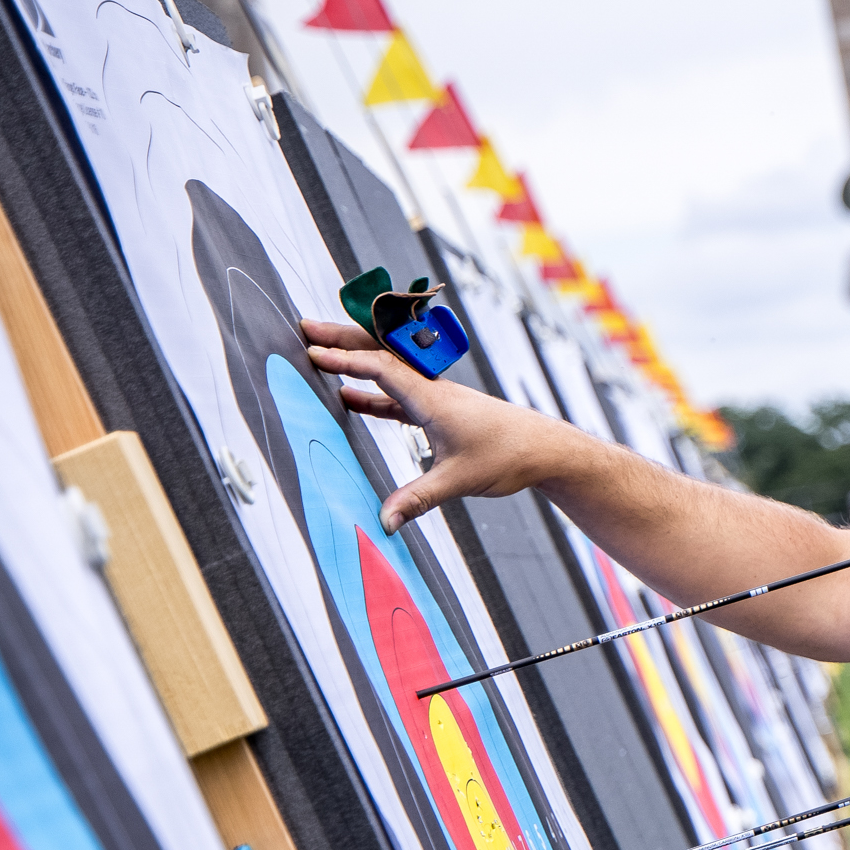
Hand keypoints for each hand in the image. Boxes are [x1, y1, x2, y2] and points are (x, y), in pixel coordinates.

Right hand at [300, 318, 576, 530]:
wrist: (544, 449)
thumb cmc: (508, 456)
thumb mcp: (458, 480)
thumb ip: (417, 499)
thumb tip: (383, 523)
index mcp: (433, 398)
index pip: (381, 369)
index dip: (345, 360)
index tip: (312, 352)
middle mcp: (432, 391)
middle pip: (380, 355)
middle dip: (342, 339)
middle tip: (305, 326)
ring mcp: (435, 399)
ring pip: (387, 372)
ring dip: (354, 360)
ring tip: (318, 352)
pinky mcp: (439, 412)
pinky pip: (396, 396)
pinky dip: (370, 393)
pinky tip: (347, 399)